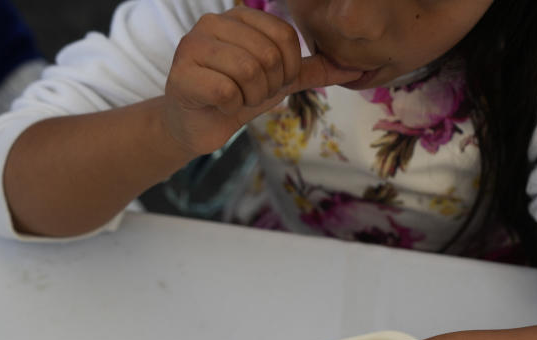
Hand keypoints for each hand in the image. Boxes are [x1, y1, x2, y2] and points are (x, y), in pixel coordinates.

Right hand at [162, 7, 361, 155]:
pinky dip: (231, 108)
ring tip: (237, 99)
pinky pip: (225, 92)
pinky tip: (220, 106)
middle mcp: (213, 23)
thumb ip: (313, 71)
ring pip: (248, 72)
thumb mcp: (280, 81)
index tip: (272, 82)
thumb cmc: (239, 96)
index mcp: (240, 18)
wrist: (199, 124)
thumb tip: (356, 68)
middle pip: (268, 55)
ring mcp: (192, 46)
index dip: (288, 69)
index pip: (285, 36)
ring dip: (250, 98)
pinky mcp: (181, 75)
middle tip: (251, 94)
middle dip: (269, 87)